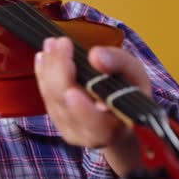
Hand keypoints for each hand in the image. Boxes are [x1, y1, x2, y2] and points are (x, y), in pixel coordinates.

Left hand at [34, 37, 150, 175]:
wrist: (119, 116)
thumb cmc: (130, 95)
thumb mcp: (135, 75)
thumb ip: (120, 63)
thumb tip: (96, 56)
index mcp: (115, 128)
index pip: (96, 126)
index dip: (83, 111)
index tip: (73, 92)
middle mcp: (89, 135)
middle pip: (67, 106)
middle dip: (60, 72)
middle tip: (61, 43)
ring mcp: (70, 130)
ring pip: (53, 100)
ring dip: (49, 69)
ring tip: (52, 44)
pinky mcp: (58, 122)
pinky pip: (46, 97)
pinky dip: (43, 75)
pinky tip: (44, 57)